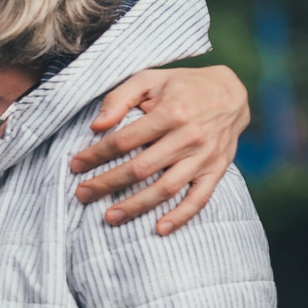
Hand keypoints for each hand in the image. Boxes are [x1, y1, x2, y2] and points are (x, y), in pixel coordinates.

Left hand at [68, 66, 249, 234]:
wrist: (231, 92)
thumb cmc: (182, 85)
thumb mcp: (149, 79)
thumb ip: (119, 98)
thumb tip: (96, 125)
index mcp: (170, 113)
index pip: (124, 141)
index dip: (96, 155)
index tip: (75, 165)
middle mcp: (188, 137)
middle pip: (140, 169)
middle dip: (107, 184)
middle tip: (82, 194)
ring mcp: (204, 157)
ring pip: (166, 188)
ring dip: (136, 206)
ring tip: (110, 217)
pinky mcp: (216, 169)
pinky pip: (200, 198)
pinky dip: (181, 216)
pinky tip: (160, 229)